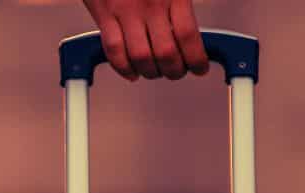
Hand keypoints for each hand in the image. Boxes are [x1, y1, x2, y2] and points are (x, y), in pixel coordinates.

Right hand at [81, 0, 208, 80]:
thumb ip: (180, 2)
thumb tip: (189, 31)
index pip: (188, 36)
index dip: (196, 59)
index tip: (199, 68)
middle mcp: (150, 4)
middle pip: (166, 53)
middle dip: (174, 71)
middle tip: (177, 73)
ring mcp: (125, 10)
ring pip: (141, 57)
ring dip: (150, 72)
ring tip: (154, 73)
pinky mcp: (104, 13)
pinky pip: (113, 50)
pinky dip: (122, 67)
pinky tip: (130, 71)